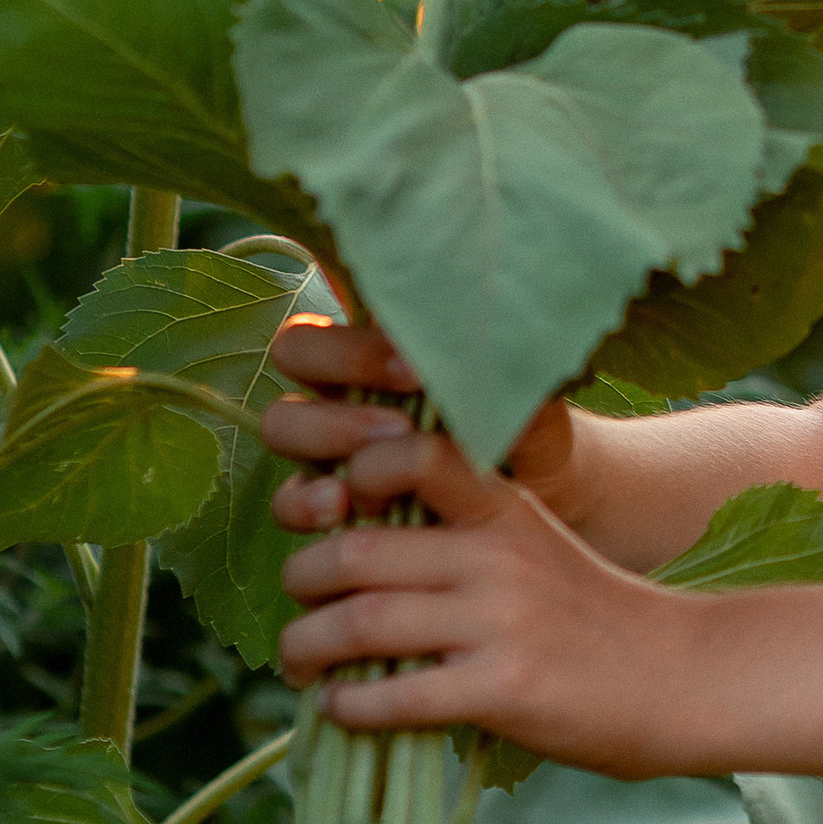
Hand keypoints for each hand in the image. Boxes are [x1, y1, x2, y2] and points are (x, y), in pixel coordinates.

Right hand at [263, 316, 584, 537]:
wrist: (540, 501)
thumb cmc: (529, 434)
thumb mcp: (528, 408)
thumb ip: (511, 381)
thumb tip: (489, 357)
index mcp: (388, 344)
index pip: (347, 311)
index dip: (361, 344)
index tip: (416, 374)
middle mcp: (349, 382)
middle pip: (296, 353)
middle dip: (341, 378)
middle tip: (398, 425)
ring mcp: (330, 441)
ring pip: (282, 422)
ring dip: (320, 439)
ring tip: (364, 471)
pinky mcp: (329, 502)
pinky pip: (287, 498)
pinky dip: (304, 503)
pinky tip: (343, 512)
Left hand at [273, 419, 687, 771]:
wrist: (683, 675)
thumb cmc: (596, 616)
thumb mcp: (538, 546)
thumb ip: (464, 537)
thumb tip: (351, 553)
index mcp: (505, 510)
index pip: (413, 455)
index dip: (352, 472)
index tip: (333, 509)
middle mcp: (497, 556)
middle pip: (356, 552)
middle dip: (304, 584)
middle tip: (300, 610)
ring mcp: (501, 622)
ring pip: (361, 623)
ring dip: (308, 649)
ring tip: (303, 664)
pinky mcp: (504, 689)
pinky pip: (395, 696)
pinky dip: (348, 707)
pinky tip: (342, 710)